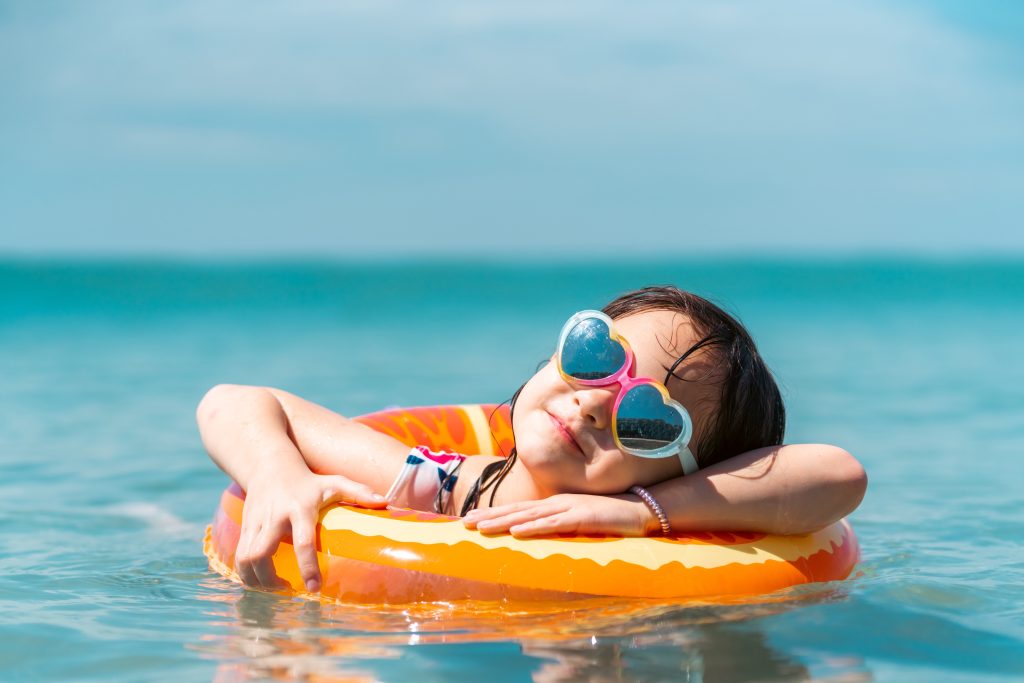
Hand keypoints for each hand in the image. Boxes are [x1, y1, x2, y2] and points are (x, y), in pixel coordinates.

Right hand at [234, 469, 386, 591]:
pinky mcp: (244, 527)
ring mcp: (256, 523)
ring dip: (254, 580)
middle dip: (268, 580)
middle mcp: (274, 517)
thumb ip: (359, 492)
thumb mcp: (334, 482)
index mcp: (299, 509)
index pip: (302, 542)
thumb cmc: (308, 480)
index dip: (307, 566)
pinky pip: (238, 555)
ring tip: (272, 589)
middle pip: (260, 554)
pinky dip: (245, 573)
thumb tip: (386, 501)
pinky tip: (259, 581)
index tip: (314, 588)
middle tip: (285, 591)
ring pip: (244, 558)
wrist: (268, 464)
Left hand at [462, 493, 656, 537]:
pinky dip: (533, 527)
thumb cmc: (610, 517)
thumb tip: (539, 536)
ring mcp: (568, 508)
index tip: (471, 519)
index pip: (518, 510)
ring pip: (528, 516)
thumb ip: (560, 526)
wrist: (640, 509)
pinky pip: (553, 524)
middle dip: (489, 516)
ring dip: (502, 522)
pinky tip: (516, 532)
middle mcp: (556, 503)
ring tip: (480, 528)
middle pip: (517, 510)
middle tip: (464, 523)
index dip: (494, 514)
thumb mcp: (579, 522)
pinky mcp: (581, 517)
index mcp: (554, 504)